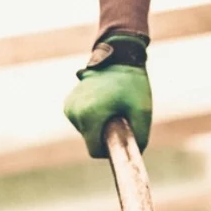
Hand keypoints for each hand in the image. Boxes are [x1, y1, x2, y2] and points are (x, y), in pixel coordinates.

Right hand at [63, 33, 151, 157]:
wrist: (118, 56)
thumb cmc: (131, 83)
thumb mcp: (142, 111)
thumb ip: (140, 138)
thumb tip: (134, 155)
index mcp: (89, 116)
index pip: (95, 151)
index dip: (109, 148)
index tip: (120, 136)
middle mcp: (74, 112)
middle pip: (91, 141)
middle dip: (105, 134)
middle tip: (118, 115)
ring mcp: (69, 107)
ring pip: (85, 131)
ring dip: (98, 125)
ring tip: (111, 105)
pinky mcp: (68, 102)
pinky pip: (81, 121)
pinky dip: (91, 117)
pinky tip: (102, 102)